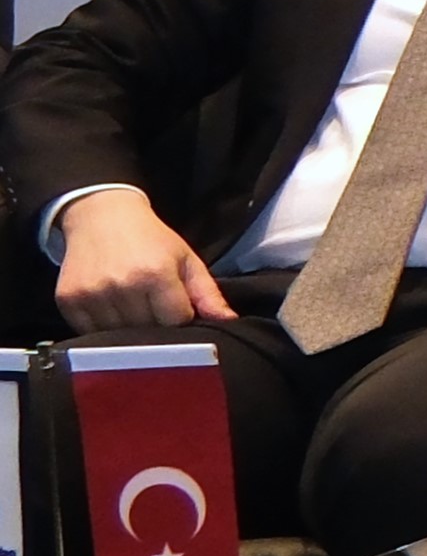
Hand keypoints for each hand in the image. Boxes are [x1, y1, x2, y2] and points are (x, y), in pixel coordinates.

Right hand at [41, 190, 220, 335]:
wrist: (101, 217)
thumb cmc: (151, 240)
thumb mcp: (186, 258)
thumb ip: (207, 293)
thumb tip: (229, 321)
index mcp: (156, 273)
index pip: (176, 321)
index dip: (179, 318)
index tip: (176, 307)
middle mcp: (122, 285)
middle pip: (147, 332)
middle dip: (155, 325)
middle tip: (152, 306)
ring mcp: (92, 294)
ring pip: (118, 337)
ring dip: (128, 330)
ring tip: (132, 306)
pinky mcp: (68, 300)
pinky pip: (89, 333)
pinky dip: (101, 329)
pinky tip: (110, 309)